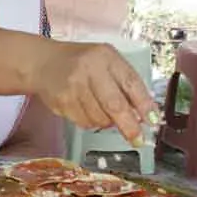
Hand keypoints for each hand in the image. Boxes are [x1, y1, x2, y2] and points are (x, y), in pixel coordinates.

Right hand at [31, 41, 157, 144]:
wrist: (43, 63)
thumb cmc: (82, 62)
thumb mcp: (106, 61)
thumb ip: (125, 83)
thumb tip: (144, 114)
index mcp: (105, 57)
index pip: (131, 83)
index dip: (145, 105)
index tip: (153, 121)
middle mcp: (88, 70)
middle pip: (115, 105)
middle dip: (129, 126)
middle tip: (137, 139)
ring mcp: (72, 87)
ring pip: (99, 119)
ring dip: (107, 122)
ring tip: (103, 111)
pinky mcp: (61, 102)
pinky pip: (84, 123)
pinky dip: (91, 122)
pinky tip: (87, 109)